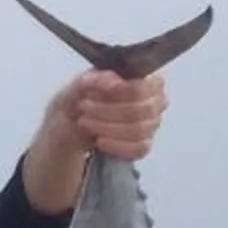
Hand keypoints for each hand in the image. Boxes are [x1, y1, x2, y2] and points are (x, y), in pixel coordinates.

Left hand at [46, 68, 166, 165]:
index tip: (97, 93)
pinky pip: (138, 149)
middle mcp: (156, 102)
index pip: (144, 88)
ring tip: (85, 122)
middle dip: (106, 111)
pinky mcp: (143, 145)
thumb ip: (99, 78)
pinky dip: (115, 146)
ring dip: (106, 127)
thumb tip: (116, 84)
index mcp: (148, 81)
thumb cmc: (84, 97)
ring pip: (138, 130)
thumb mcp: (83, 82)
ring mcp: (152, 125)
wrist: (72, 122)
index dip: (121, 92)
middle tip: (84, 107)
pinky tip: (99, 141)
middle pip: (141, 110)